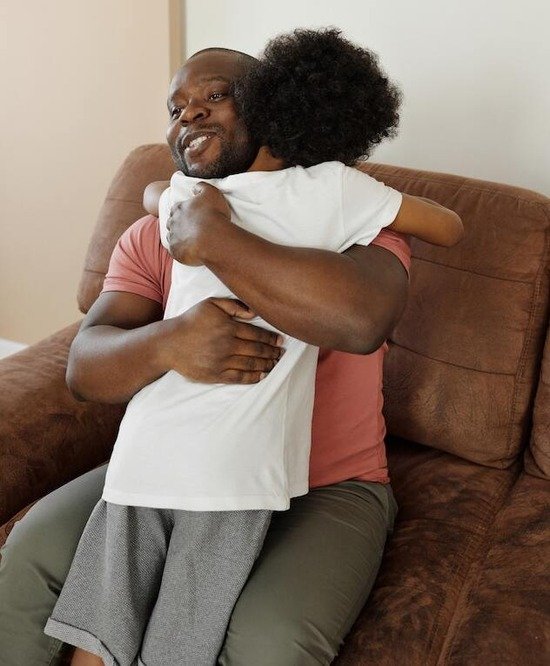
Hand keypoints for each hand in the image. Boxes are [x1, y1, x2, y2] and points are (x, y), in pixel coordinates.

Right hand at [161, 297, 284, 383]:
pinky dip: (253, 378)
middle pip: (257, 350)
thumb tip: (254, 312)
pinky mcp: (216, 374)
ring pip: (251, 364)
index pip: (257, 334)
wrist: (169, 344)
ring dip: (266, 364)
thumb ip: (233, 305)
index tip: (280, 340)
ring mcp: (222, 361)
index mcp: (229, 327)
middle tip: (281, 353)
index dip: (271, 338)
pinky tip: (262, 375)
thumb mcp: (210, 304)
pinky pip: (239, 378)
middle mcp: (228, 345)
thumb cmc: (190, 321)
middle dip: (272, 352)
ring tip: (275, 364)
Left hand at [166, 181, 230, 265]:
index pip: (176, 209)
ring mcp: (173, 237)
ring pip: (172, 237)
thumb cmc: (214, 215)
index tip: (190, 216)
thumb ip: (202, 186)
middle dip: (178, 225)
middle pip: (171, 223)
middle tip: (191, 229)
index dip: (182, 212)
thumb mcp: (212, 193)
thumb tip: (194, 187)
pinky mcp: (175, 251)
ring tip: (190, 242)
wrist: (213, 238)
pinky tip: (189, 252)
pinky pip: (174, 251)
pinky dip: (180, 251)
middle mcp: (173, 222)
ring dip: (178, 238)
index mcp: (180, 208)